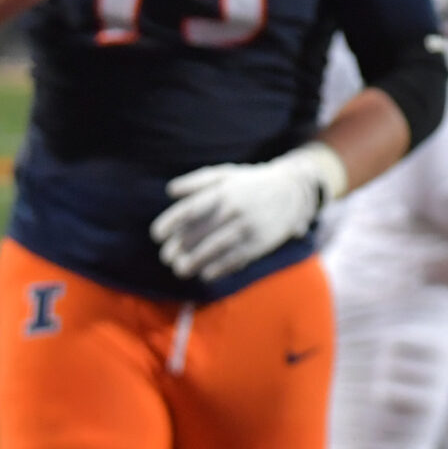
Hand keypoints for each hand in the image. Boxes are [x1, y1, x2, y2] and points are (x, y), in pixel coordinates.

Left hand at [150, 142, 348, 281]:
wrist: (291, 192)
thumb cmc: (250, 183)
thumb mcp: (226, 174)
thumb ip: (197, 181)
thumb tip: (170, 190)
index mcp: (223, 191)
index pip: (191, 209)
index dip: (171, 223)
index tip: (156, 235)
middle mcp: (235, 209)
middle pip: (199, 233)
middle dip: (179, 248)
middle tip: (166, 257)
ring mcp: (248, 228)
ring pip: (214, 250)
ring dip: (194, 262)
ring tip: (180, 269)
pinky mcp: (259, 244)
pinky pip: (234, 260)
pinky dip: (217, 269)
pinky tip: (205, 274)